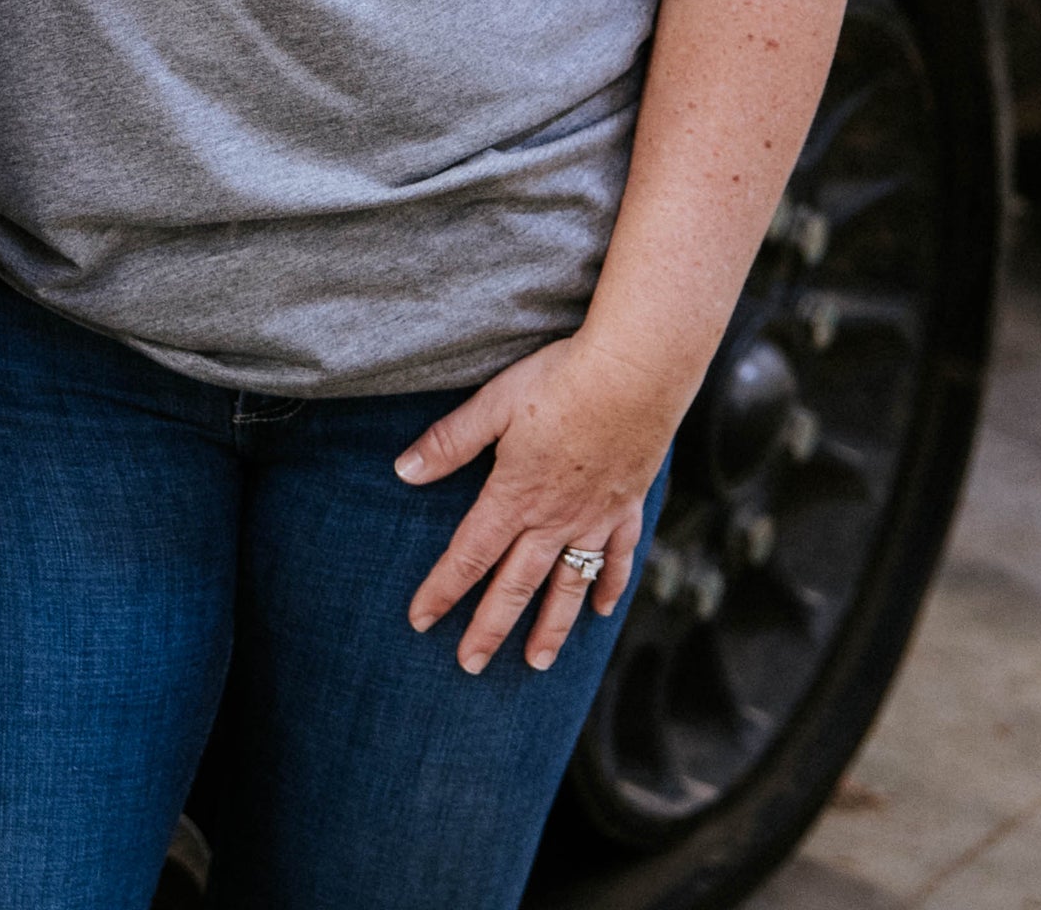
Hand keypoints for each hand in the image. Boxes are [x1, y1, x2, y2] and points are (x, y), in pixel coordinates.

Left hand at [395, 329, 686, 672]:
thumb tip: (403, 472)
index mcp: (513, 496)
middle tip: (469, 665)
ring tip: (536, 662)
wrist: (636, 374)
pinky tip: (602, 611)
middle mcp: (554, 519)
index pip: (469, 555)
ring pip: (568, 585)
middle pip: (515, 585)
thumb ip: (449, 442)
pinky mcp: (628, 506)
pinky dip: (609, 587)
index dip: (443, 590)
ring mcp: (595, 518)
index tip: (420, 621)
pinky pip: (618, 558)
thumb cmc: (560, 381)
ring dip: (551, 627)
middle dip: (490, 628)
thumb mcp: (493, 405)